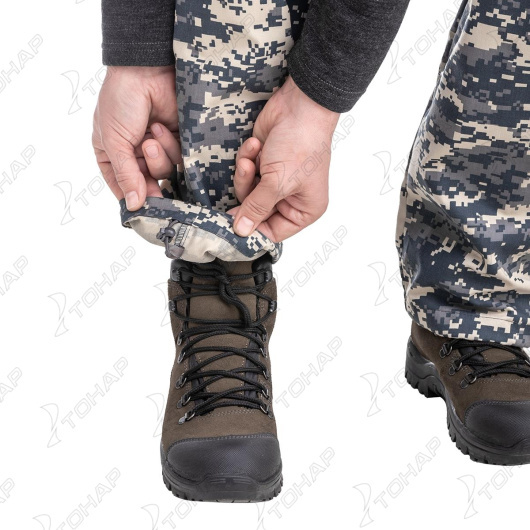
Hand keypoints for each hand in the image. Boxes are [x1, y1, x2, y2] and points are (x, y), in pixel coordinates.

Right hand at [92, 66, 181, 209]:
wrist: (147, 70)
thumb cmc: (122, 101)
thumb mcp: (114, 140)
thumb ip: (125, 175)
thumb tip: (134, 207)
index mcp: (112, 155)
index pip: (122, 187)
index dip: (133, 198)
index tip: (143, 208)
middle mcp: (135, 155)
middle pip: (147, 185)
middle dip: (149, 178)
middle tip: (151, 171)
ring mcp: (157, 148)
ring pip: (165, 172)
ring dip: (159, 157)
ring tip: (152, 135)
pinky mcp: (178, 141)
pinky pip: (179, 159)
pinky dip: (171, 145)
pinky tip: (163, 127)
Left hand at [230, 75, 339, 241]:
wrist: (298, 105)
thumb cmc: (301, 144)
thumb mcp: (278, 183)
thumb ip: (257, 208)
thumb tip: (241, 231)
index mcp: (304, 210)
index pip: (273, 232)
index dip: (253, 229)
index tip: (232, 225)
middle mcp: (291, 198)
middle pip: (256, 213)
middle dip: (247, 195)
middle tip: (245, 178)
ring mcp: (276, 181)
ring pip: (247, 193)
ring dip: (244, 175)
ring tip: (250, 159)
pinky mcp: (262, 165)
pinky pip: (245, 173)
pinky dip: (246, 159)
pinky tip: (255, 145)